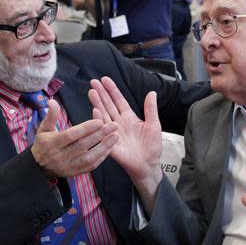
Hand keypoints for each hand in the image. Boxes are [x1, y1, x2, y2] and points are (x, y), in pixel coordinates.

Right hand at [31, 99, 118, 177]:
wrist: (39, 168)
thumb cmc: (44, 144)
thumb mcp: (43, 129)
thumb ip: (51, 116)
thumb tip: (52, 101)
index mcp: (52, 143)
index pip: (71, 135)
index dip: (85, 128)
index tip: (99, 120)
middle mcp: (60, 156)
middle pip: (82, 145)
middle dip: (99, 135)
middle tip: (114, 125)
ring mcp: (68, 166)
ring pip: (89, 157)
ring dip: (104, 147)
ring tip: (116, 136)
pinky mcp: (75, 173)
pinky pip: (91, 166)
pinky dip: (102, 157)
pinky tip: (110, 147)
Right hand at [88, 77, 162, 213]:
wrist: (148, 164)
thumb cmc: (152, 147)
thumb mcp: (154, 125)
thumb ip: (150, 109)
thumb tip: (152, 92)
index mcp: (129, 117)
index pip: (119, 100)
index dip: (112, 90)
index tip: (105, 79)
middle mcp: (119, 122)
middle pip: (108, 105)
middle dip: (101, 93)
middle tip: (93, 81)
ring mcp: (113, 131)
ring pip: (104, 114)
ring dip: (97, 103)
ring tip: (91, 92)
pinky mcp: (111, 142)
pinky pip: (104, 130)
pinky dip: (99, 120)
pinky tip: (95, 110)